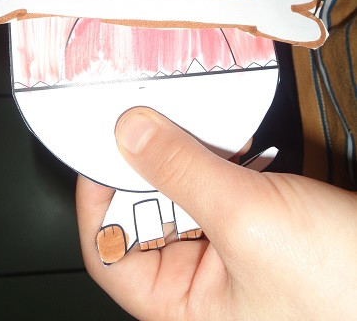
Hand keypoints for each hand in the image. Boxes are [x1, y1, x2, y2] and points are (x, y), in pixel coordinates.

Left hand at [76, 107, 356, 320]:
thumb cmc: (339, 284)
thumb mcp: (246, 220)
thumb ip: (182, 172)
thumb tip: (128, 133)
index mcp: (180, 305)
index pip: (108, 250)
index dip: (96, 197)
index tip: (98, 147)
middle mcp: (198, 283)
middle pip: (143, 214)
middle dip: (151, 168)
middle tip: (156, 127)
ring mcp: (225, 253)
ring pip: (183, 194)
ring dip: (191, 159)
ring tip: (204, 137)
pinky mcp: (251, 228)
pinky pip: (218, 188)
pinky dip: (222, 162)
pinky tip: (239, 150)